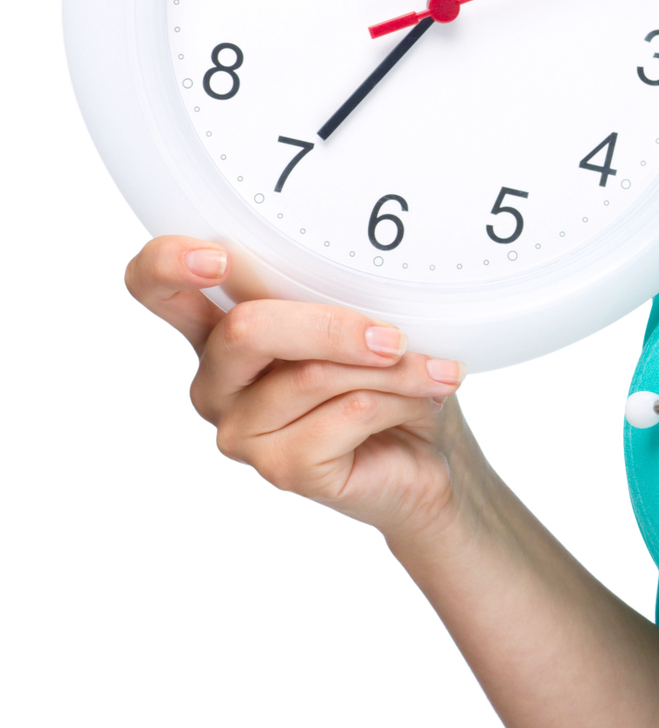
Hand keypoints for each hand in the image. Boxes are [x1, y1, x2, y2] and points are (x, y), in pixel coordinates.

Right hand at [126, 236, 467, 543]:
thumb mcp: (366, 319)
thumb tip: (354, 261)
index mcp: (224, 330)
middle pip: (247, 328)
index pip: (155, 285)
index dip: (169, 264)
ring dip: (393, 368)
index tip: (220, 260)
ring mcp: (241, 430)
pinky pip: (347, 412)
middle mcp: (218, 380)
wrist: (431, 457)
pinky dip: (401, 399)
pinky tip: (422, 401)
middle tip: (395, 338)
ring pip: (313, 374)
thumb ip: (338, 291)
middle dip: (332, 325)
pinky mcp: (280, 468)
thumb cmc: (392, 378)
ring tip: (434, 371)